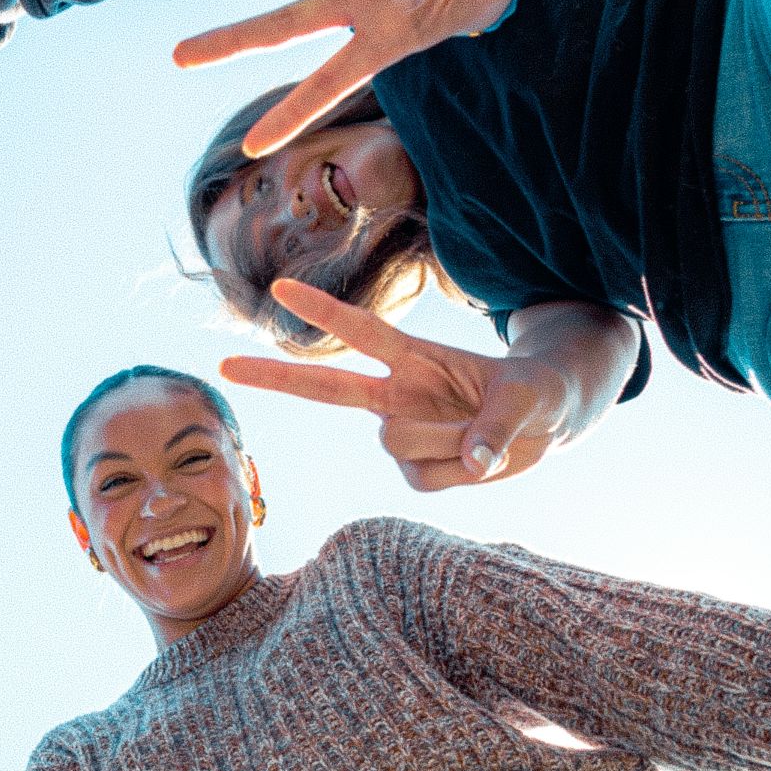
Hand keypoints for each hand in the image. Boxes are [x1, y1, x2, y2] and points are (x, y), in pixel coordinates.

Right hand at [219, 279, 575, 490]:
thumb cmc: (537, 393)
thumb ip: (501, 427)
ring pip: (398, 446)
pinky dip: (457, 476)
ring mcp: (400, 431)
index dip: (323, 311)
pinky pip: (422, 481)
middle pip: (325, 387)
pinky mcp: (413, 468)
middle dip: (273, 376)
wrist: (547, 423)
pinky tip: (475, 461)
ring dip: (450, 446)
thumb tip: (476, 462)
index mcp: (416, 356)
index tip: (279, 290)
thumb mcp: (531, 400)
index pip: (362, 331)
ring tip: (486, 436)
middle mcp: (396, 392)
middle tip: (222, 364)